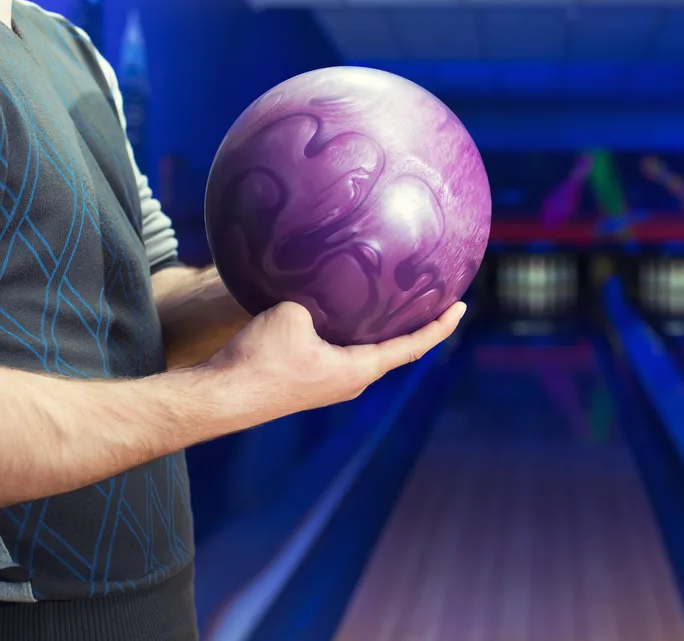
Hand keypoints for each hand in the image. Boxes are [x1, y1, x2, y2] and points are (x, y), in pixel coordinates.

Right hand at [207, 301, 466, 418]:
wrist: (222, 396)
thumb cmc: (262, 358)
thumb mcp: (294, 314)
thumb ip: (316, 298)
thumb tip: (320, 287)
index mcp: (359, 370)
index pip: (413, 346)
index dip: (440, 327)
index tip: (461, 307)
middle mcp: (352, 383)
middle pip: (395, 350)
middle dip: (414, 325)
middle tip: (431, 298)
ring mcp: (331, 385)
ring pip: (366, 352)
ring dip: (381, 330)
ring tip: (391, 302)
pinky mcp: (310, 382)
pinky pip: (342, 352)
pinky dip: (352, 332)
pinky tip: (340, 314)